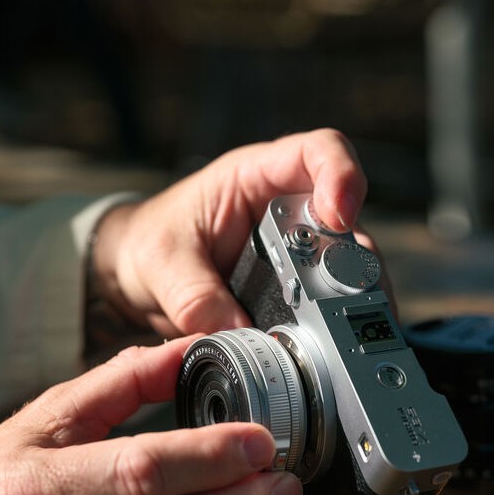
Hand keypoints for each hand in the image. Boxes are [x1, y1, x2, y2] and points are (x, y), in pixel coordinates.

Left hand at [92, 127, 389, 336]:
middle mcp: (290, 208)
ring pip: (352, 264)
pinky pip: (335, 300)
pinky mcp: (302, 288)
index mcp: (256, 175)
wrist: (139, 275)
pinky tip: (336, 343)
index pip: (319, 152)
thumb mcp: (160, 264)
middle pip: (350, 219)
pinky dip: (340, 321)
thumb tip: (237, 333)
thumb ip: (194, 296)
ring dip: (354, 296)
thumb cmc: (152, 244)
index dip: (342, 176)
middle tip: (343, 295)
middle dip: (354, 257)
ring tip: (344, 328)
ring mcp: (302, 249)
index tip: (339, 216)